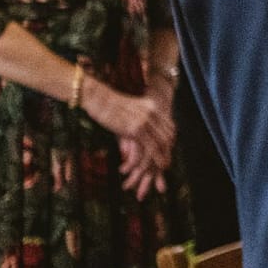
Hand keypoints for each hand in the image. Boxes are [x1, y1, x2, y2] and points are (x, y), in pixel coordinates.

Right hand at [81, 79, 172, 200]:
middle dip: (167, 153)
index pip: (170, 127)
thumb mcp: (131, 109)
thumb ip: (140, 118)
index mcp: (153, 107)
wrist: (97, 96)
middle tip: (164, 166)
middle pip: (167, 137)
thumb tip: (141, 132)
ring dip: (159, 161)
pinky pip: (145, 149)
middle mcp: (152, 113)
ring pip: (159, 146)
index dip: (170, 142)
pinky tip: (134, 168)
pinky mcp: (134, 129)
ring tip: (156, 171)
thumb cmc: (108, 103)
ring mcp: (145, 121)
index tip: (167, 152)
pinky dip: (142, 162)